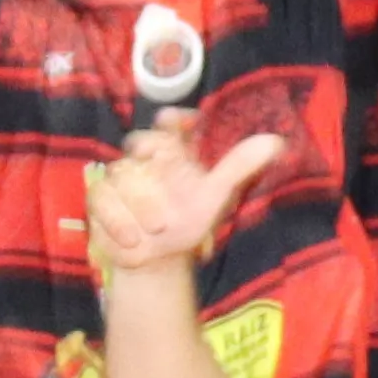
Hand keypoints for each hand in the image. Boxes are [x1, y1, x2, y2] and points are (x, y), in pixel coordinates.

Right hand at [84, 117, 283, 278]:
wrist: (157, 259)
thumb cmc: (187, 220)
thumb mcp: (215, 195)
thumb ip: (238, 166)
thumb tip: (275, 141)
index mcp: (173, 152)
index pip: (170, 124)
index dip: (174, 118)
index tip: (180, 120)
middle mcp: (145, 160)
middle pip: (139, 141)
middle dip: (146, 149)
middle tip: (156, 160)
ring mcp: (120, 180)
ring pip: (122, 176)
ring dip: (140, 203)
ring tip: (157, 227)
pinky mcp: (101, 201)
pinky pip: (102, 201)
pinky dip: (116, 221)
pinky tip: (131, 239)